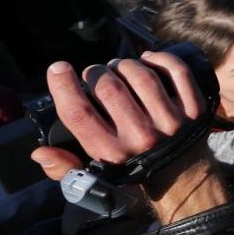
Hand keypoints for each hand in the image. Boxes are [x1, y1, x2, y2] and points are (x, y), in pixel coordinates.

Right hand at [30, 54, 225, 224]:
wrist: (181, 176)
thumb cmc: (130, 166)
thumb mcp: (94, 175)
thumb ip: (64, 166)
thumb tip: (40, 152)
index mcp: (110, 152)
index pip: (78, 113)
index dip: (63, 86)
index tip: (58, 69)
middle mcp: (140, 137)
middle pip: (108, 87)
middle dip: (96, 72)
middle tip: (96, 73)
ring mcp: (171, 122)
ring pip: (141, 75)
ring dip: (125, 64)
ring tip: (119, 67)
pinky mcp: (193, 110)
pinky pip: (177, 72)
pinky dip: (161, 59)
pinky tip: (148, 59)